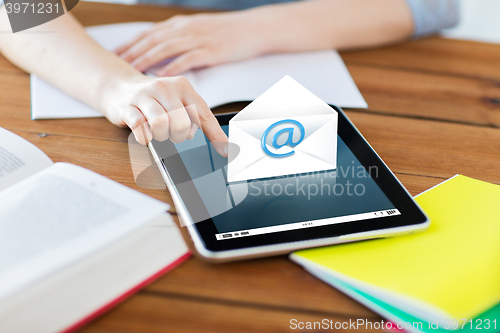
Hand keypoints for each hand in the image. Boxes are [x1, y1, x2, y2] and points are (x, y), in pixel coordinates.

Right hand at [103, 74, 227, 155]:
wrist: (119, 86)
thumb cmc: (155, 99)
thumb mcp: (178, 101)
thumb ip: (197, 118)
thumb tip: (222, 144)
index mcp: (182, 86)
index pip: (203, 114)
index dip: (215, 135)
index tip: (226, 151)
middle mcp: (164, 87)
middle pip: (182, 123)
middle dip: (179, 135)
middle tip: (172, 132)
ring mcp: (144, 96)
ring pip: (161, 124)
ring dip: (162, 136)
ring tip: (159, 132)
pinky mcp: (127, 107)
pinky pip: (140, 128)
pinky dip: (145, 136)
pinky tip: (145, 132)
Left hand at [115, 12, 267, 75]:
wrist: (253, 28)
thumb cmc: (227, 32)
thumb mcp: (198, 30)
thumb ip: (179, 39)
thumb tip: (161, 53)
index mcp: (180, 25)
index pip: (149, 33)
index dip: (130, 43)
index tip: (115, 54)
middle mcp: (185, 29)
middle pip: (152, 40)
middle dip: (132, 52)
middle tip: (116, 65)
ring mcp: (198, 39)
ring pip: (165, 48)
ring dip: (147, 60)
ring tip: (133, 71)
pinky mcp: (210, 50)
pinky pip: (187, 59)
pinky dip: (173, 67)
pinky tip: (162, 76)